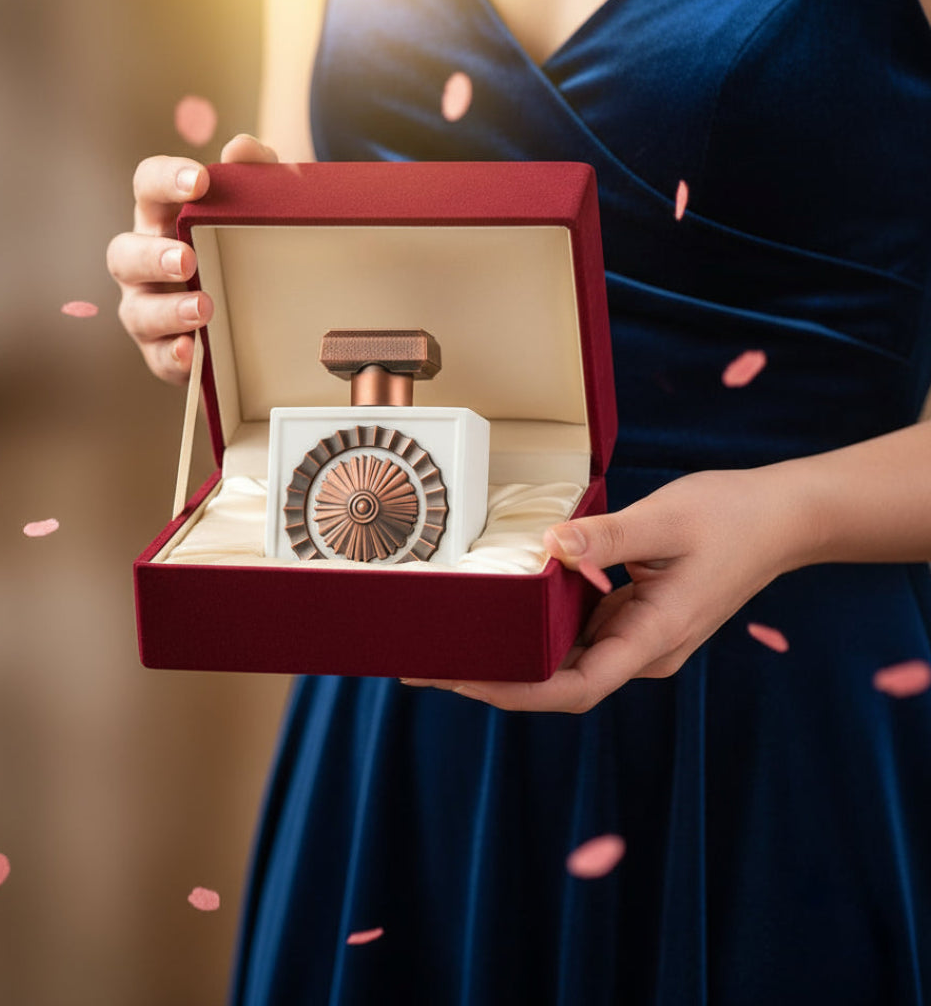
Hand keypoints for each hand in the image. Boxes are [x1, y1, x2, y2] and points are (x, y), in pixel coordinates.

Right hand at [106, 135, 278, 383]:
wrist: (262, 315)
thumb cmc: (245, 250)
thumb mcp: (259, 211)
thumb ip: (256, 176)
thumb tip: (242, 148)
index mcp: (162, 218)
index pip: (148, 186)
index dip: (166, 179)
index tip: (200, 180)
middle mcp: (143, 263)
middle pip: (125, 253)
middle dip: (153, 255)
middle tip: (188, 258)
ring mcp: (147, 308)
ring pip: (138, 310)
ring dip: (167, 309)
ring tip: (203, 308)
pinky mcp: (162, 352)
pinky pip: (159, 357)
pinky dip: (173, 355)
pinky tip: (192, 351)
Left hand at [402, 467, 809, 711]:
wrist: (782, 519)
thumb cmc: (733, 518)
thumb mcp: (667, 518)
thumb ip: (608, 537)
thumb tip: (552, 546)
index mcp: (655, 637)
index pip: (576, 688)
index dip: (516, 692)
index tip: (463, 680)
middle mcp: (644, 649)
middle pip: (561, 683)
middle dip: (496, 679)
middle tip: (429, 664)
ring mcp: (640, 636)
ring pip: (567, 663)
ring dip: (512, 659)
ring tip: (451, 644)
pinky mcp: (635, 618)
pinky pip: (579, 635)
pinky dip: (539, 632)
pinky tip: (502, 616)